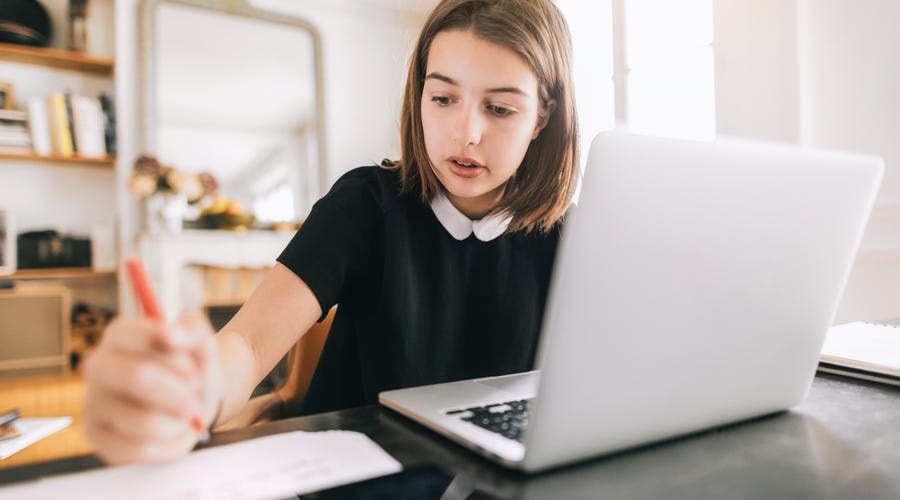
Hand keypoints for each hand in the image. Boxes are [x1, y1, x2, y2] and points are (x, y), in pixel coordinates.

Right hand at [83, 314, 220, 464]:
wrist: (193, 402)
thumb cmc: (193, 369)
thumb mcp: (202, 344)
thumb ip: (192, 330)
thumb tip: (170, 333)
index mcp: (119, 335)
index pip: (142, 339)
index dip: (178, 358)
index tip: (194, 367)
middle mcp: (97, 366)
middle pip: (137, 377)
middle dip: (179, 393)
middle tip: (195, 396)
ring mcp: (92, 402)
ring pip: (144, 421)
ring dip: (179, 421)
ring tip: (182, 414)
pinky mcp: (96, 436)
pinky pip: (138, 449)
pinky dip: (167, 444)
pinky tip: (169, 431)